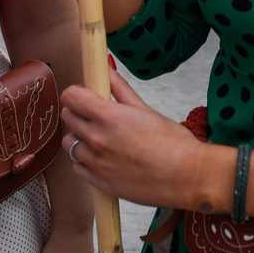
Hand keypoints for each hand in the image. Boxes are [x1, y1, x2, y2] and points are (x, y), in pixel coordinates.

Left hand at [61, 70, 214, 211]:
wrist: (186, 177)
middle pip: (67, 117)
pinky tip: (102, 158)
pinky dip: (85, 161)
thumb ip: (120, 89)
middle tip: (95, 115)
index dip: (77, 93)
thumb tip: (106, 69)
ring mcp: (96, 163)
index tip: (86, 94)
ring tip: (99, 139)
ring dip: (80, 138)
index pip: (71, 97)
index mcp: (109, 117)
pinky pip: (77, 167)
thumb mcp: (145, 109)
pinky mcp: (99, 183)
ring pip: (69, 143)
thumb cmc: (172, 142)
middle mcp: (97, 139)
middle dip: (78, 112)